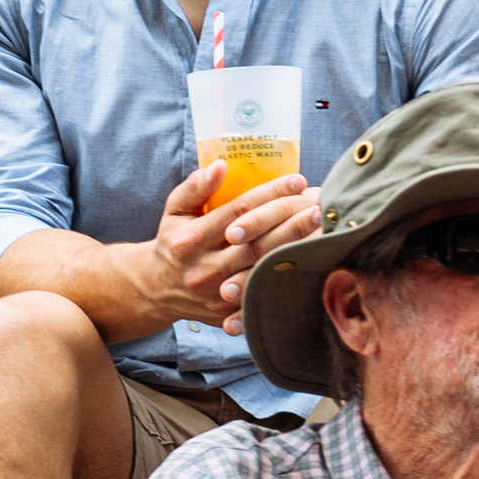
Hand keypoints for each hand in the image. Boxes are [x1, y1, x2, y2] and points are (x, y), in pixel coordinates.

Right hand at [125, 160, 321, 336]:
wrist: (157, 288)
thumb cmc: (173, 240)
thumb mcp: (174, 210)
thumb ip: (195, 188)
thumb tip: (221, 166)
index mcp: (190, 241)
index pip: (238, 212)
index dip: (270, 194)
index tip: (297, 180)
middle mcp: (204, 270)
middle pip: (257, 243)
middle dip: (292, 222)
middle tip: (319, 205)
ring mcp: (218, 295)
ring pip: (264, 269)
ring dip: (295, 248)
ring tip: (321, 229)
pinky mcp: (229, 313)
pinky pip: (263, 294)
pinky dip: (287, 278)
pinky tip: (309, 262)